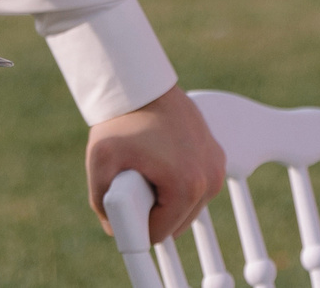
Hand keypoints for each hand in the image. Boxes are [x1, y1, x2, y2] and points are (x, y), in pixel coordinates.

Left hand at [87, 84, 227, 245]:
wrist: (144, 86)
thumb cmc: (123, 122)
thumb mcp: (101, 164)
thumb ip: (105, 206)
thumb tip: (118, 230)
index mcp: (187, 186)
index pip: (158, 234)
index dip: (134, 226)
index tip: (124, 203)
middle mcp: (210, 178)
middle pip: (176, 224)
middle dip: (152, 212)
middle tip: (134, 182)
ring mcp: (217, 166)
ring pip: (187, 207)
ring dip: (165, 199)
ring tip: (147, 170)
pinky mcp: (217, 155)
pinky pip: (196, 187)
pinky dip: (178, 183)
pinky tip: (161, 164)